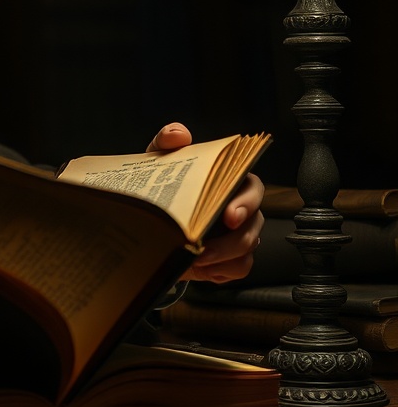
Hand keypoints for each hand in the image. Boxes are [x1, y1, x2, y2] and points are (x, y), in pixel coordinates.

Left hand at [148, 122, 265, 283]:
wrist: (151, 214)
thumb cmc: (165, 182)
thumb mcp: (160, 159)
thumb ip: (167, 141)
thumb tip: (179, 134)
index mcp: (232, 181)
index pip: (252, 188)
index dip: (246, 202)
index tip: (230, 215)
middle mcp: (242, 208)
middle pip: (254, 225)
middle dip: (234, 240)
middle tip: (204, 249)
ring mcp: (239, 235)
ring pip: (247, 251)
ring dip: (221, 259)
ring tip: (193, 260)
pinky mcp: (230, 258)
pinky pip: (238, 269)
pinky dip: (220, 272)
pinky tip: (200, 269)